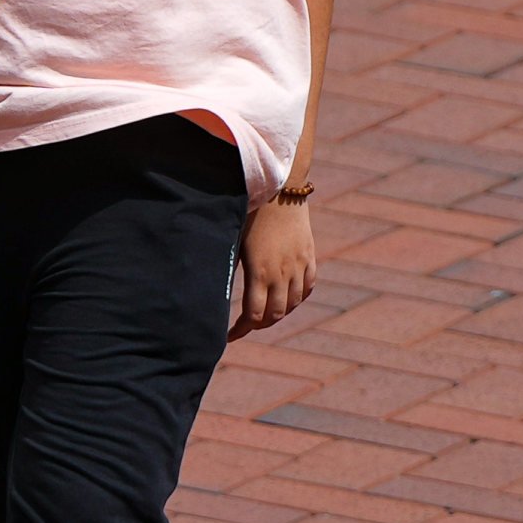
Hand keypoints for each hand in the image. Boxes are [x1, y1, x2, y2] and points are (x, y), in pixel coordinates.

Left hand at [234, 196, 315, 338]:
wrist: (281, 187)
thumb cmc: (249, 213)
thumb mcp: (233, 243)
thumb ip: (228, 270)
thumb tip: (212, 295)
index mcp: (260, 271)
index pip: (254, 315)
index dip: (241, 330)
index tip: (228, 335)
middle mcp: (282, 272)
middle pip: (275, 314)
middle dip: (259, 325)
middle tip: (245, 325)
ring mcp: (299, 264)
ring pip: (293, 303)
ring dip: (278, 313)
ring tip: (264, 313)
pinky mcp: (309, 255)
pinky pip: (308, 286)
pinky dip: (297, 297)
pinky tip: (286, 298)